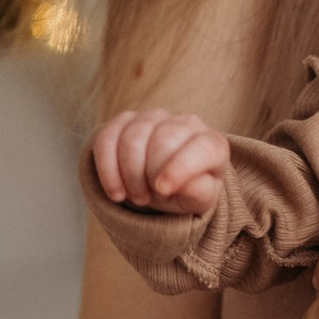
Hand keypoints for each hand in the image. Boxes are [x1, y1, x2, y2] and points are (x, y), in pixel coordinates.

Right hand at [93, 106, 230, 210]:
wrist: (163, 186)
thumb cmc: (185, 192)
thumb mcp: (198, 200)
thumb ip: (199, 193)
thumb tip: (189, 185)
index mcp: (212, 143)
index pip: (201, 147)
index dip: (179, 168)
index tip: (162, 190)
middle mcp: (185, 123)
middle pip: (163, 141)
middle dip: (151, 175)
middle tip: (148, 199)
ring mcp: (154, 118)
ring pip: (133, 138)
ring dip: (129, 175)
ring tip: (136, 196)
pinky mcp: (124, 121)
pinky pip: (107, 138)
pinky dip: (107, 168)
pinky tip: (115, 191)